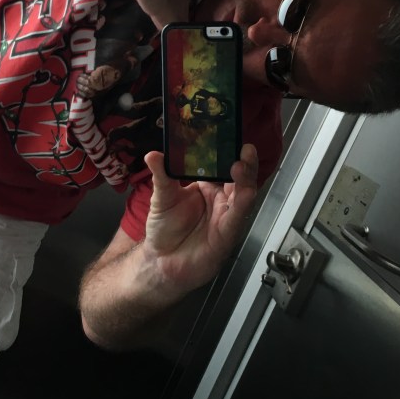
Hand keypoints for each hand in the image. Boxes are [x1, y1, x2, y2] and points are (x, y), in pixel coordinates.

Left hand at [142, 145, 258, 296]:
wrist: (161, 262)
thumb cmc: (165, 229)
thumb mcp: (161, 197)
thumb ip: (161, 176)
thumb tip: (153, 154)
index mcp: (208, 186)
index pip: (222, 165)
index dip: (228, 152)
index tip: (231, 136)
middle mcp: (221, 199)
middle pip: (239, 177)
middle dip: (245, 162)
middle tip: (245, 148)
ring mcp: (226, 215)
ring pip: (243, 194)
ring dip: (246, 179)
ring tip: (242, 164)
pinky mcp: (227, 234)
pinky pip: (237, 216)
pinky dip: (242, 204)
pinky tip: (244, 192)